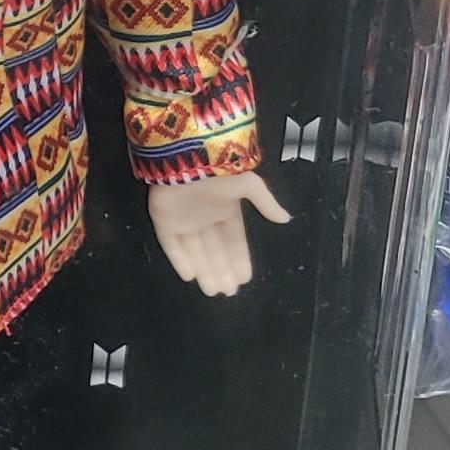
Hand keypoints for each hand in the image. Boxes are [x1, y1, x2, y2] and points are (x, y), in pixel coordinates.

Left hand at [148, 171, 290, 298]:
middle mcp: (204, 218)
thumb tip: (286, 219)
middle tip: (228, 292)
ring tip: (212, 290)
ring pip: (194, 251)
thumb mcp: (249, 184)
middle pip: (214, 250)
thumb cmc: (219, 172)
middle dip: (221, 270)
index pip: (233, 240)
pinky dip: (179, 259)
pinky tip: (189, 277)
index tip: (244, 278)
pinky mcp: (163, 219)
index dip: (238, 258)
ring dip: (204, 270)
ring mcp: (183, 219)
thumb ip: (265, 203)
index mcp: (225, 209)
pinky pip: (171, 244)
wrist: (186, 157)